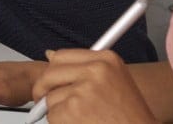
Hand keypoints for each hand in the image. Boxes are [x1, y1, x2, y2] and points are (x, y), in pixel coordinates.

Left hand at [29, 50, 153, 123]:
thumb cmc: (130, 116)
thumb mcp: (114, 81)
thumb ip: (84, 68)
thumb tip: (48, 55)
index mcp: (107, 59)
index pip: (62, 56)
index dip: (52, 71)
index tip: (50, 81)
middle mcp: (96, 70)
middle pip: (49, 74)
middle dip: (43, 90)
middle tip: (45, 102)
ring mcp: (84, 89)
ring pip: (50, 98)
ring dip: (59, 112)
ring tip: (83, 118)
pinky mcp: (74, 109)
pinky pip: (53, 116)